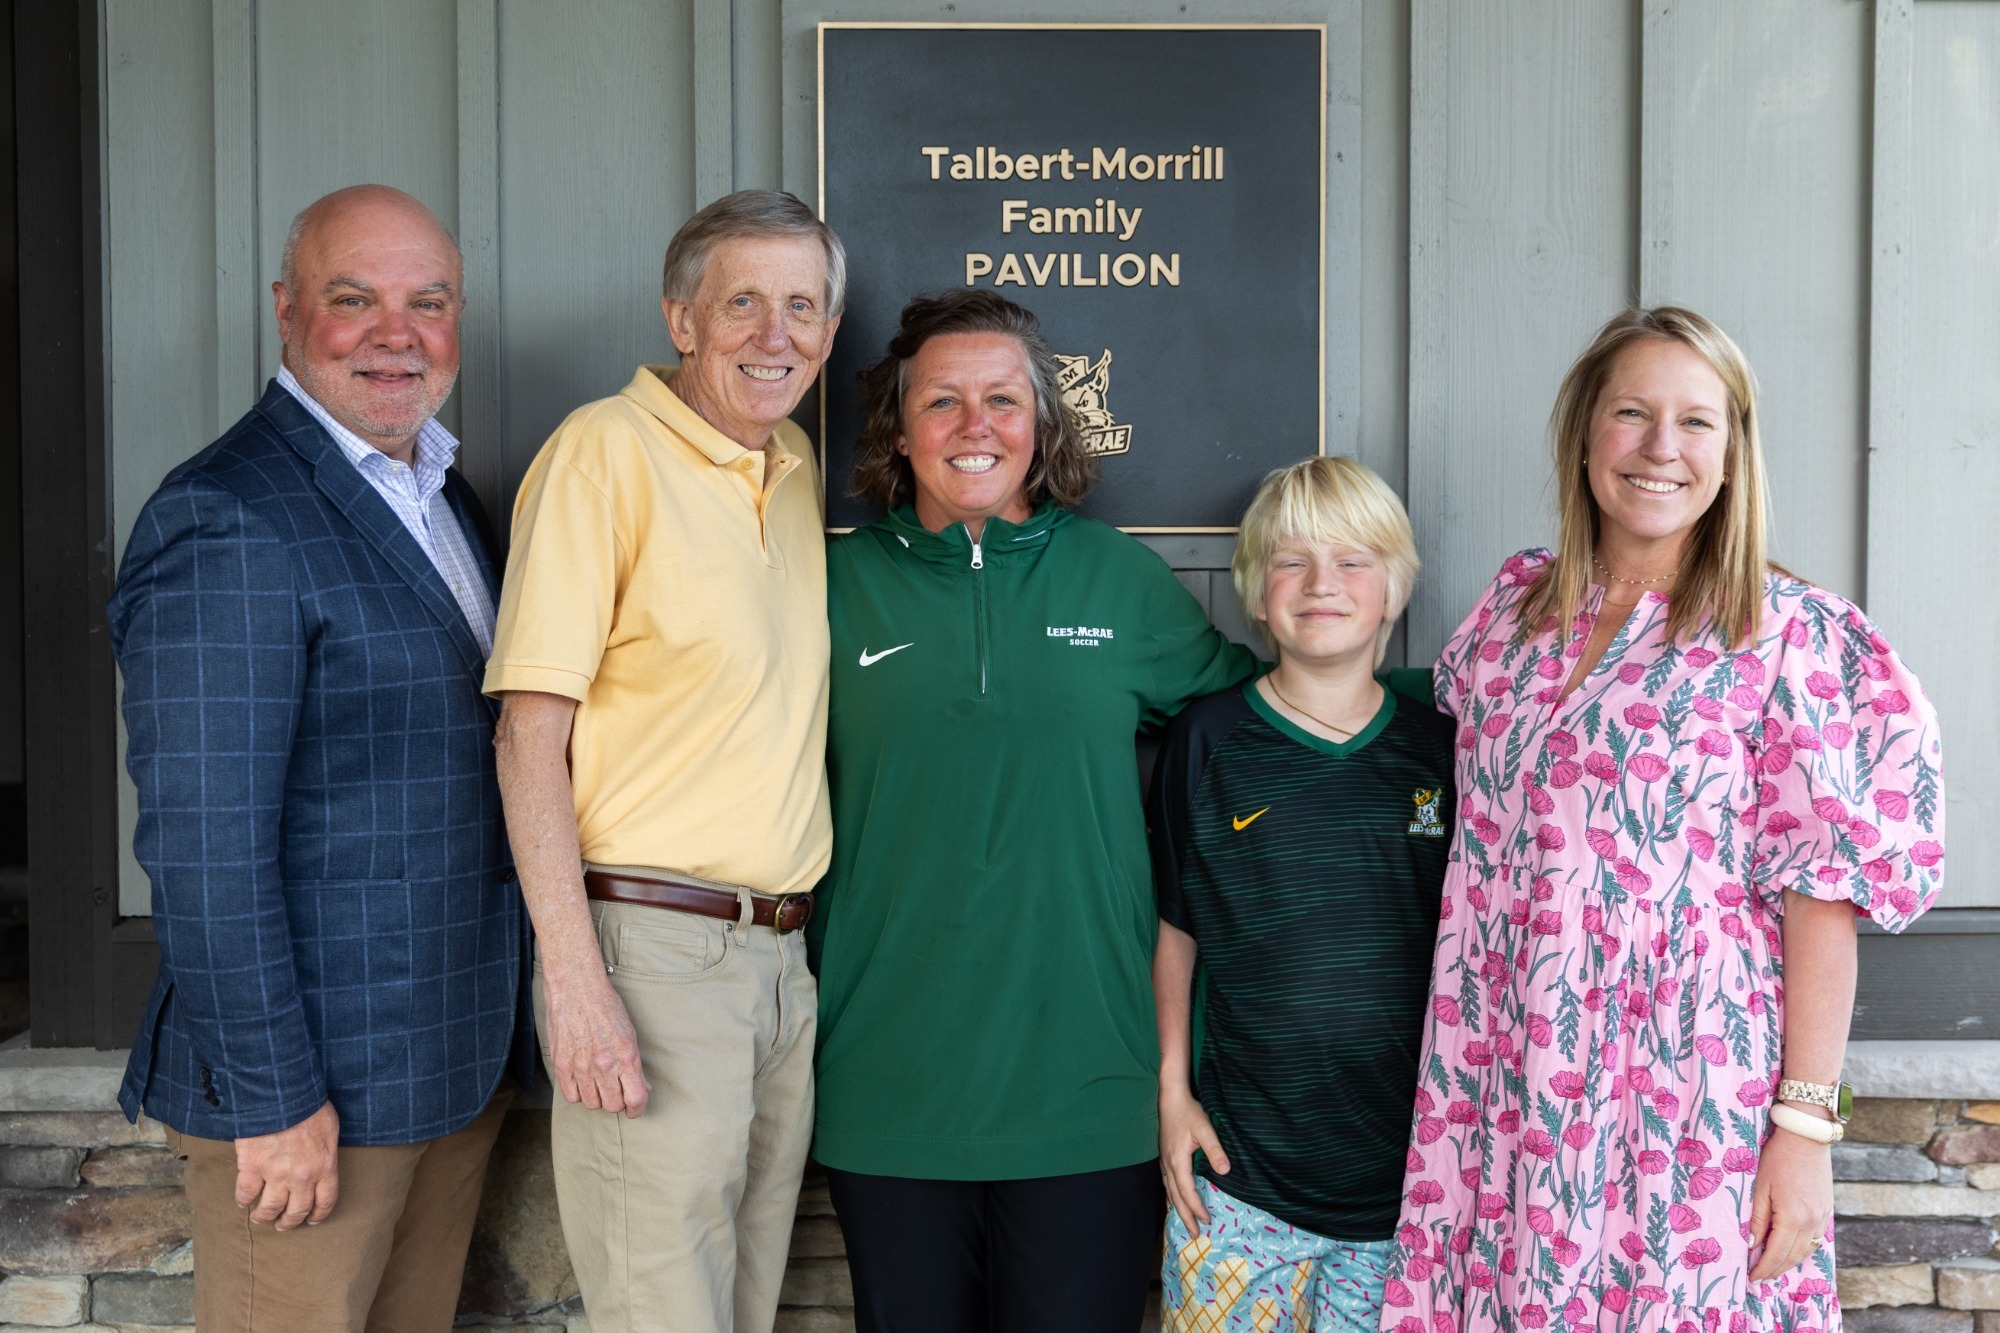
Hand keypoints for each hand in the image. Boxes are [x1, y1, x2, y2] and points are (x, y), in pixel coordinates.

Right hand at [234, 1101, 339, 1229]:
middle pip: (297, 1211)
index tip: (312, 1219)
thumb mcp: (330, 1128)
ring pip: (270, 1208)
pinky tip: (243, 1201)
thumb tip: (322, 1159)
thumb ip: (326, 1149)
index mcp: (325, 1166)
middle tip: (282, 1225)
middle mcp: (302, 1177)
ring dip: (264, 1216)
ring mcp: (276, 1174)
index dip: (318, 1214)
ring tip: (261, 1218)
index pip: (325, 1201)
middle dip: (289, 1221)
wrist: (282, 1094)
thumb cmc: (309, 1105)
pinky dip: (243, 1200)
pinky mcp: (252, 1167)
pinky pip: (246, 1194)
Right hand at [543, 957, 649, 1116]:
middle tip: (617, 1092)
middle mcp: (604, 1064)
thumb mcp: (630, 1033)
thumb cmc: (605, 1006)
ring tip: (599, 1084)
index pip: (635, 1099)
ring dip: (598, 1098)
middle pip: (613, 1106)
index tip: (635, 1108)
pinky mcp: (561, 1064)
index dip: (637, 1109)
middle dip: (618, 1102)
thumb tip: (641, 1087)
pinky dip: (579, 1093)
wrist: (576, 988)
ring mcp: (581, 1066)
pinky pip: (571, 1096)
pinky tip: (583, 1082)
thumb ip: (634, 1064)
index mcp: (626, 1055)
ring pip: (592, 1104)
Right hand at [1159, 1084, 1229, 1233]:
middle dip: (1185, 1216)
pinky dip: (1173, 1196)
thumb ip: (1215, 1150)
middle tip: (1194, 1234)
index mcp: (1177, 1161)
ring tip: (1186, 1222)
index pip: (1187, 1191)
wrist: (1170, 1098)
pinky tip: (1177, 1199)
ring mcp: (1164, 1161)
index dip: (1196, 1208)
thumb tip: (1225, 1171)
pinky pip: (1168, 1183)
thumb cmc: (1188, 1113)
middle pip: (1176, 1197)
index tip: (1207, 1220)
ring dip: (1178, 1208)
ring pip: (1170, 1191)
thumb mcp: (1205, 1129)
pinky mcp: (1165, 1157)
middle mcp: (1168, 1165)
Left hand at [1746, 1112, 1833, 1280]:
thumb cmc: (1777, 1158)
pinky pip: (1815, 1239)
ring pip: (1806, 1250)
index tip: (1751, 1277)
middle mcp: (1811, 1221)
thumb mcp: (1760, 1187)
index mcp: (1793, 1217)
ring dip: (1789, 1262)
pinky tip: (1790, 1250)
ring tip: (1773, 1268)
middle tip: (1759, 1277)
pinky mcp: (1827, 1210)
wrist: (1806, 1137)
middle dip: (1775, 1270)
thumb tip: (1751, 1244)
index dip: (1764, 1268)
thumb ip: (1757, 1218)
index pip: (1776, 1253)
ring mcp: (1822, 1216)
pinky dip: (1802, 1249)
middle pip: (1792, 1256)